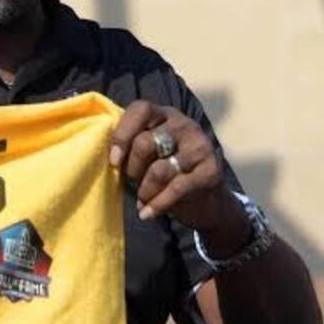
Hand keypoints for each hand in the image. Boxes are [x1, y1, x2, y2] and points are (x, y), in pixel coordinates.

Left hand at [108, 101, 241, 234]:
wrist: (207, 199)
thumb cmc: (167, 172)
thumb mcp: (150, 154)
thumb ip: (132, 146)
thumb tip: (112, 158)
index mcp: (165, 115)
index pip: (140, 109)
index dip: (122, 134)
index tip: (114, 161)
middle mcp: (185, 125)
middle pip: (145, 143)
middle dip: (132, 169)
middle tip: (133, 182)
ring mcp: (200, 147)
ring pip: (159, 170)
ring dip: (144, 190)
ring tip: (143, 199)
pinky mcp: (211, 171)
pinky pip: (176, 189)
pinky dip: (157, 204)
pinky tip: (146, 213)